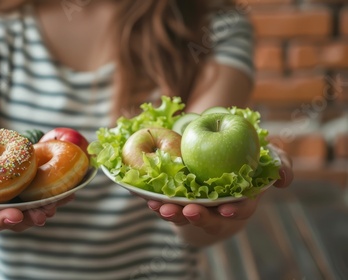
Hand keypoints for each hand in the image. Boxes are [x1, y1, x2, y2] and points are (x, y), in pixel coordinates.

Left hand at [145, 147, 293, 234]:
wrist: (218, 154)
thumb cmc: (247, 158)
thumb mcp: (266, 155)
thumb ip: (279, 163)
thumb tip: (284, 180)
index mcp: (241, 199)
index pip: (241, 209)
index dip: (235, 209)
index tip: (225, 207)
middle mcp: (219, 210)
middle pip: (209, 220)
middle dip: (198, 217)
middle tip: (187, 211)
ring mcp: (198, 209)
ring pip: (185, 217)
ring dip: (173, 214)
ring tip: (161, 206)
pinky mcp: (178, 203)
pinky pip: (167, 206)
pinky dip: (157, 204)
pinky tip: (148, 198)